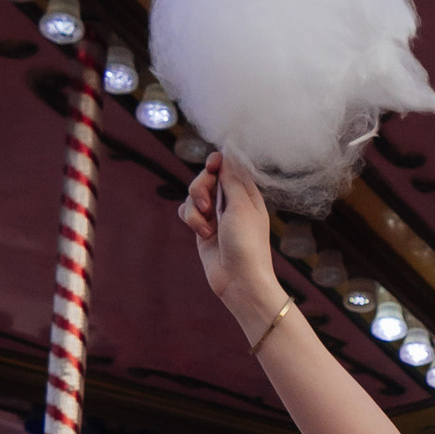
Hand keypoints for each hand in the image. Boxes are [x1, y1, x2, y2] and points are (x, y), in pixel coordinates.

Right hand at [179, 148, 286, 350]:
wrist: (239, 281)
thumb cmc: (247, 244)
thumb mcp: (241, 206)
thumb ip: (232, 179)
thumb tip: (228, 153)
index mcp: (247, 193)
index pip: (229, 166)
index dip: (218, 162)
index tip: (213, 164)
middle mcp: (231, 202)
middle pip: (207, 178)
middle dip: (200, 188)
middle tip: (206, 204)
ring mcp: (216, 215)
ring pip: (193, 195)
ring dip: (194, 209)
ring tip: (205, 229)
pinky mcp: (202, 228)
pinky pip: (187, 212)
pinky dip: (190, 219)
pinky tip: (200, 232)